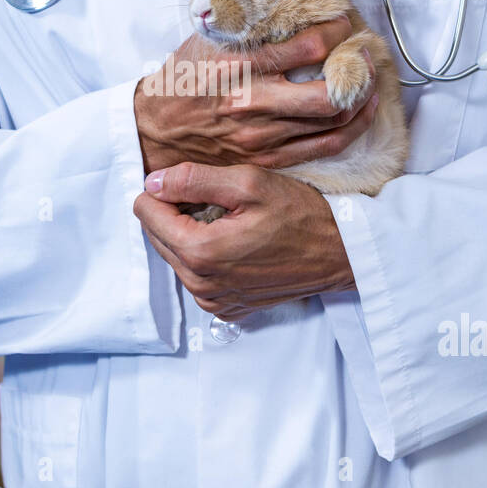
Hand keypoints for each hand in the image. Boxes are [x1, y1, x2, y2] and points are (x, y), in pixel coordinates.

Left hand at [132, 162, 355, 319]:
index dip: (163, 190)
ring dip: (190, 234)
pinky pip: (197, 276)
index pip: (146, 213)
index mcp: (201, 253)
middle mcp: (201, 284)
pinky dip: (206, 256)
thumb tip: (152, 182)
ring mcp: (213, 300)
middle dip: (174, 212)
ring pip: (175, 256)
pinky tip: (234, 242)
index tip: (190, 182)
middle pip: (157, 237)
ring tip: (226, 219)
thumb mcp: (249, 183)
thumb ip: (193, 180)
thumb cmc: (302, 215)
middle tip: (213, 198)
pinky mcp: (226, 308)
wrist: (340, 254)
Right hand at [133, 17, 378, 174]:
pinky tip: (359, 113)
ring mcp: (263, 136)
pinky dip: (350, 129)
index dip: (337, 32)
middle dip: (358, 71)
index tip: (344, 23)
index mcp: (241, 67)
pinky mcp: (268, 158)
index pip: (309, 47)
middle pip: (329, 93)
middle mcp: (254, 103)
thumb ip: (246, 24)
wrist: (155, 130)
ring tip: (369, 83)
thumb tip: (286, 0)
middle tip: (366, 56)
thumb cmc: (182, 80)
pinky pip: (323, 147)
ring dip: (361, 101)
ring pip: (333, 122)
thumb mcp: (207, 39)